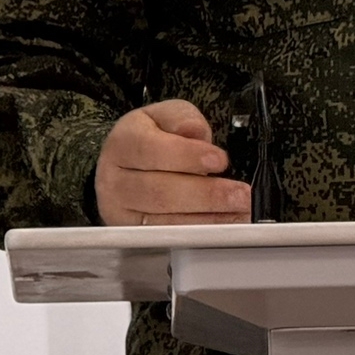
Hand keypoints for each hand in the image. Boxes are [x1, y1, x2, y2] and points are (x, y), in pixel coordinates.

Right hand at [94, 99, 253, 226]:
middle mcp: (114, 179)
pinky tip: (223, 226)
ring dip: (207, 219)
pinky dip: (198, 233)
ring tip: (239, 212)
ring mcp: (120, 211)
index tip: (220, 160)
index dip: (186, 156)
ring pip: (163, 220)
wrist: (126, 166)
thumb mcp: (165, 116)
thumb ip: (182, 119)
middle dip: (205, 194)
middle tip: (240, 195)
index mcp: (123, 142)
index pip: (151, 149)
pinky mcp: (131, 235)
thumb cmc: (152, 138)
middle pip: (158, 191)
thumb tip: (194, 132)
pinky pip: (166, 237)